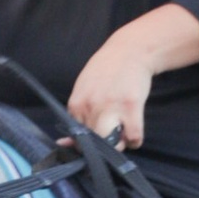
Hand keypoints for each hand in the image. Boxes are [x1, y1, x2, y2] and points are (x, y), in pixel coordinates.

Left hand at [68, 26, 155, 150]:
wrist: (129, 51)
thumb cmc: (105, 71)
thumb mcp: (83, 90)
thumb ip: (76, 116)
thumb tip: (64, 144)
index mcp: (76, 104)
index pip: (77, 138)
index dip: (89, 142)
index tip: (98, 135)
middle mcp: (91, 107)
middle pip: (94, 144)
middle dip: (104, 146)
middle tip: (112, 135)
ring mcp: (112, 107)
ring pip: (113, 144)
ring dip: (120, 144)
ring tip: (123, 132)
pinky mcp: (131, 106)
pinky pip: (133, 137)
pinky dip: (135, 140)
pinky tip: (134, 130)